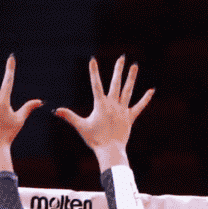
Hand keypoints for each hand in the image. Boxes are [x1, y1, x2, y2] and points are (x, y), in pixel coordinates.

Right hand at [54, 55, 152, 169]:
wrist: (110, 150)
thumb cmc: (95, 139)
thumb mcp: (81, 126)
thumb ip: (69, 116)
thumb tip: (56, 111)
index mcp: (101, 105)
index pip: (96, 85)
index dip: (93, 72)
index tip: (92, 60)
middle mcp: (113, 105)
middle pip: (116, 83)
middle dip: (118, 69)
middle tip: (121, 57)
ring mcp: (123, 110)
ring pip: (128, 91)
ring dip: (131, 78)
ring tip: (134, 66)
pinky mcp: (130, 117)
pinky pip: (139, 106)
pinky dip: (145, 99)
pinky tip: (151, 90)